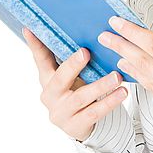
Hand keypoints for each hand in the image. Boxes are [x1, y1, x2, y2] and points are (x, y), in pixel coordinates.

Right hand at [22, 27, 127, 141]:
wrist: (80, 124)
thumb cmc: (76, 90)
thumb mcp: (71, 75)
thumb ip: (71, 57)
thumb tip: (81, 26)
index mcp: (47, 78)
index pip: (40, 59)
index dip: (35, 44)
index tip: (30, 28)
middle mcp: (50, 95)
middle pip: (60, 78)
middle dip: (73, 65)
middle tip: (86, 52)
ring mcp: (61, 112)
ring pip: (81, 97)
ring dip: (100, 85)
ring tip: (116, 76)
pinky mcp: (74, 126)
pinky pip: (94, 112)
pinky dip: (110, 102)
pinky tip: (122, 92)